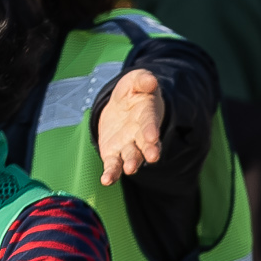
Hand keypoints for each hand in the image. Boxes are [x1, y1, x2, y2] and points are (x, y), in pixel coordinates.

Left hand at [96, 69, 164, 185]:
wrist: (119, 107)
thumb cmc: (131, 93)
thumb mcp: (136, 80)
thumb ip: (143, 80)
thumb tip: (151, 80)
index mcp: (148, 115)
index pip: (150, 123)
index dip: (151, 129)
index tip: (153, 136)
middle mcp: (140, 135)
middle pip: (146, 144)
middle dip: (150, 150)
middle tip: (152, 157)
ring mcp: (128, 146)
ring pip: (131, 157)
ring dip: (132, 164)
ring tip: (130, 169)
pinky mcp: (113, 154)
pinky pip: (113, 165)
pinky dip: (111, 173)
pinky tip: (107, 180)